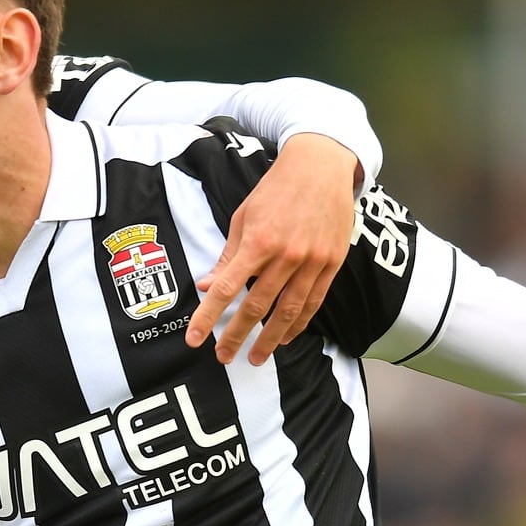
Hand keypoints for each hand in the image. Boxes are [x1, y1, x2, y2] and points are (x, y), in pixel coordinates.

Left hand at [186, 132, 360, 366]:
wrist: (321, 167)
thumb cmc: (277, 189)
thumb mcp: (243, 216)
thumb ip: (228, 256)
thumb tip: (207, 286)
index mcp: (258, 241)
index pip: (226, 289)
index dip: (208, 317)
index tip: (195, 339)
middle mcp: (285, 256)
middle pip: (257, 307)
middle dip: (237, 336)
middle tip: (224, 357)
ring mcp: (311, 261)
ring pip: (288, 311)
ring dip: (269, 340)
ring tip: (256, 358)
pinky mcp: (331, 264)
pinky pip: (313, 302)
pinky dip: (299, 324)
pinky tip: (286, 337)